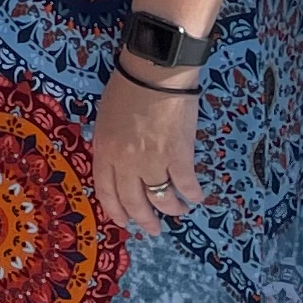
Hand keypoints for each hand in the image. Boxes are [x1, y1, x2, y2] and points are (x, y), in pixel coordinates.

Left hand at [90, 69, 202, 235]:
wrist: (155, 73)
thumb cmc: (126, 88)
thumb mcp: (104, 118)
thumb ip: (109, 144)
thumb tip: (118, 165)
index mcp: (105, 151)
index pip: (106, 191)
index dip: (116, 211)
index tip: (124, 222)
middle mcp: (126, 162)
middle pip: (133, 201)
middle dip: (144, 220)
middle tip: (152, 229)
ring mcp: (153, 160)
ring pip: (161, 198)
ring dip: (171, 209)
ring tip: (177, 212)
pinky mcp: (179, 155)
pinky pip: (185, 183)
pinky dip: (192, 194)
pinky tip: (197, 198)